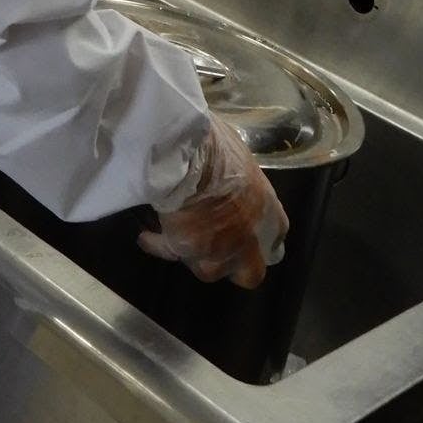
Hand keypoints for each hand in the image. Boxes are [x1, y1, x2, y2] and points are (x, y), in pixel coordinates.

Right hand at [140, 115, 288, 287]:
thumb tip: (227, 177)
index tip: (241, 230)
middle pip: (248, 274)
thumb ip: (242, 182)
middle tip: (214, 246)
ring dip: (193, 253)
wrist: (190, 157)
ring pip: (205, 267)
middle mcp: (249, 244)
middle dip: (233, 265)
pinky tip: (147, 236)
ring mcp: (218, 254)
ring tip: (176, 232)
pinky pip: (169, 252)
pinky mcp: (186, 253)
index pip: (274, 242)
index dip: (255, 237)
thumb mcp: (242, 160)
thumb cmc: (220, 149)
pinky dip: (159, 245)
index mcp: (270, 218)